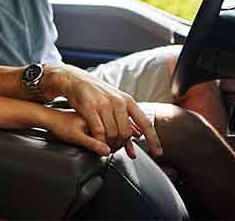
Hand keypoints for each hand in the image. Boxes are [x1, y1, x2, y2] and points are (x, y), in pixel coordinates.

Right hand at [41, 64, 162, 157]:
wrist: (76, 80)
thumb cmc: (97, 94)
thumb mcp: (115, 103)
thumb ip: (126, 120)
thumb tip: (138, 136)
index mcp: (128, 101)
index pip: (145, 122)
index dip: (153, 139)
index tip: (158, 153)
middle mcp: (118, 102)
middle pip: (126, 132)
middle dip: (122, 145)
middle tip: (116, 150)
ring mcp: (104, 104)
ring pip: (113, 133)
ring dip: (110, 144)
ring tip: (106, 146)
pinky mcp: (90, 108)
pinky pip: (98, 131)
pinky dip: (99, 140)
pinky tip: (98, 142)